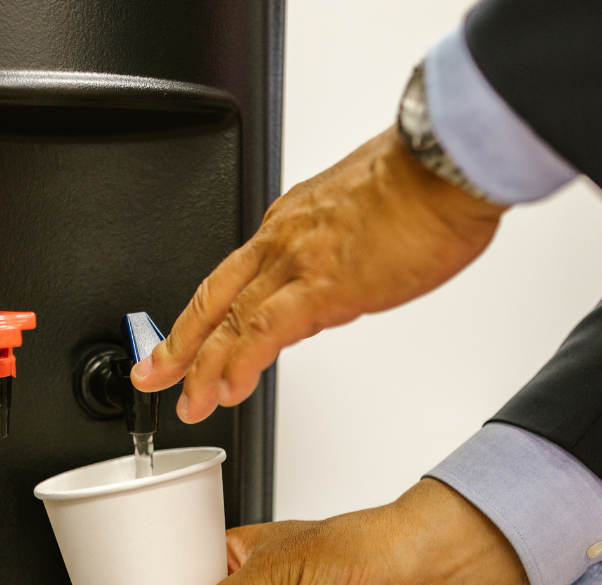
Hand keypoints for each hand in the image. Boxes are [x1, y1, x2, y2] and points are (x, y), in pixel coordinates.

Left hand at [130, 125, 507, 422]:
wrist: (446, 164)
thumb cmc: (423, 185)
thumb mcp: (366, 217)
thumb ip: (344, 252)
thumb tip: (345, 279)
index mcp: (291, 223)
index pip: (237, 277)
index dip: (213, 314)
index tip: (201, 339)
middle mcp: (283, 240)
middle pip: (215, 297)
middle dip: (180, 342)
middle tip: (155, 374)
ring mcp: (297, 263)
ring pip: (229, 320)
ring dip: (202, 367)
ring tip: (189, 402)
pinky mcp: (322, 287)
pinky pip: (263, 332)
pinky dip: (240, 364)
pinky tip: (229, 390)